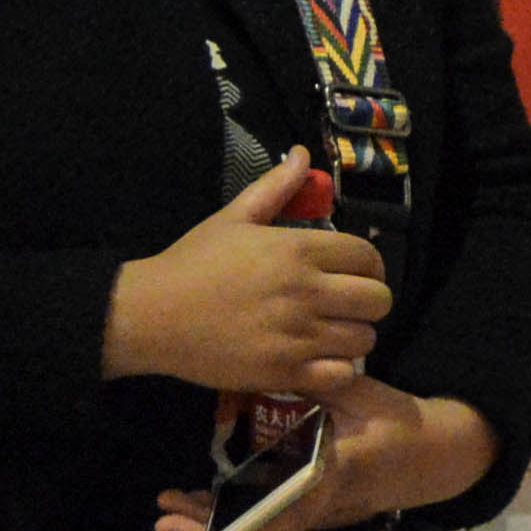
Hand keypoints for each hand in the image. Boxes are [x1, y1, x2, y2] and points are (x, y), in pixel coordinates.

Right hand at [99, 150, 390, 392]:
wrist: (153, 315)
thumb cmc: (193, 263)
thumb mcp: (234, 216)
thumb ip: (276, 186)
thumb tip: (302, 154)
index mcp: (299, 249)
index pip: (369, 257)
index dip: (370, 266)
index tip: (357, 275)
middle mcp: (306, 291)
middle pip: (378, 300)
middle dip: (370, 302)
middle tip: (348, 306)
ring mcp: (297, 335)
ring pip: (365, 340)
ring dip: (355, 337)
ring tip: (333, 334)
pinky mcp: (284, 372)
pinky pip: (342, 376)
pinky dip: (339, 371)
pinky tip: (321, 361)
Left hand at [156, 385, 498, 530]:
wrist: (433, 457)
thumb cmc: (398, 421)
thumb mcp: (364, 393)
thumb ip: (319, 383)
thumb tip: (270, 360)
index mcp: (338, 470)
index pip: (293, 496)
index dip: (254, 512)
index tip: (217, 517)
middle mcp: (322, 503)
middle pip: (263, 529)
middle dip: (212, 529)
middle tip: (165, 518)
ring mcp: (315, 515)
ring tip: (166, 520)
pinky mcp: (309, 515)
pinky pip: (264, 528)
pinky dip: (227, 526)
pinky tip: (194, 516)